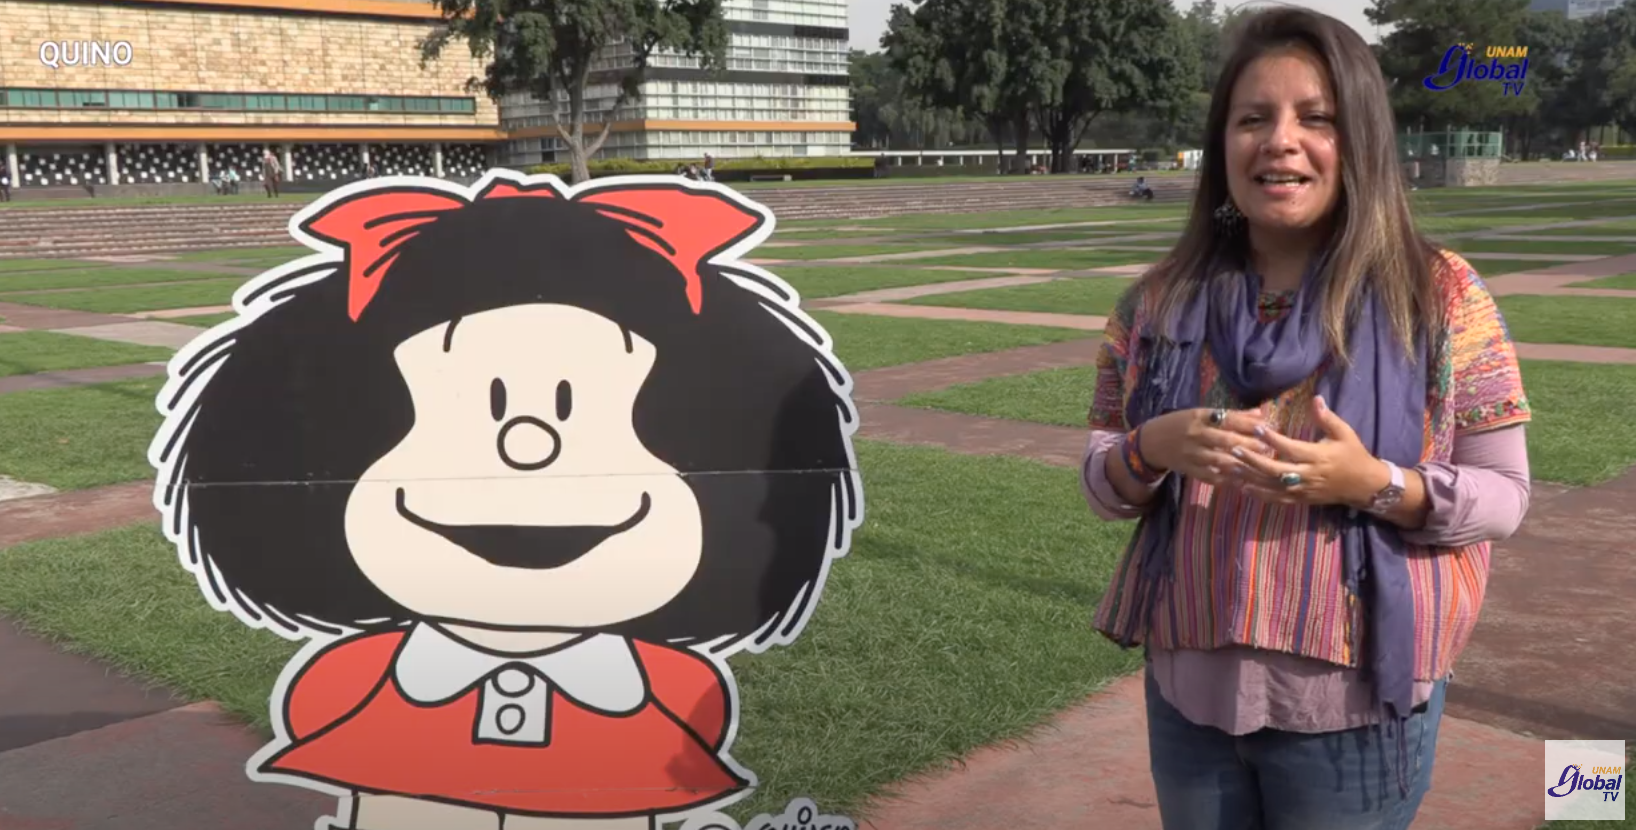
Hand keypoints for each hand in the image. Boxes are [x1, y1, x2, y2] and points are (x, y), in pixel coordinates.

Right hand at [1138, 405, 1275, 486]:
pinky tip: (1241, 481)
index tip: (1267, 427)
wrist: (1151, 442)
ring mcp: (1191, 454)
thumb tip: (1260, 413)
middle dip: (1249, 445)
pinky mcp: (1188, 469)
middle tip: (1269, 448)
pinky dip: (1226, 479)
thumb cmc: (1181, 424)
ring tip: (1259, 465)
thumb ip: (1231, 415)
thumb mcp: (1201, 414)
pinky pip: (1210, 476)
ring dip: (1241, 464)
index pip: (1228, 419)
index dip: (1249, 424)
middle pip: (1226, 440)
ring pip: (1220, 460)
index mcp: (1199, 416)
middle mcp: (1195, 434)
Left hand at [1230, 395, 1391, 508]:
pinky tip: (1243, 488)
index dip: (1273, 439)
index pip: (1291, 448)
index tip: (1257, 428)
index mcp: (1318, 457)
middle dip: (1253, 460)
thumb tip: (1315, 398)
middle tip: (1234, 449)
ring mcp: (1303, 490)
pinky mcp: (1301, 500)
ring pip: (1272, 486)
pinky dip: (1260, 495)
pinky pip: (1277, 499)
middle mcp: (1308, 475)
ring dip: (1250, 477)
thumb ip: (1328, 418)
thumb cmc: (1353, 455)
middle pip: (1275, 470)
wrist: (1364, 486)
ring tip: (1231, 468)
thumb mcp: (1345, 434)